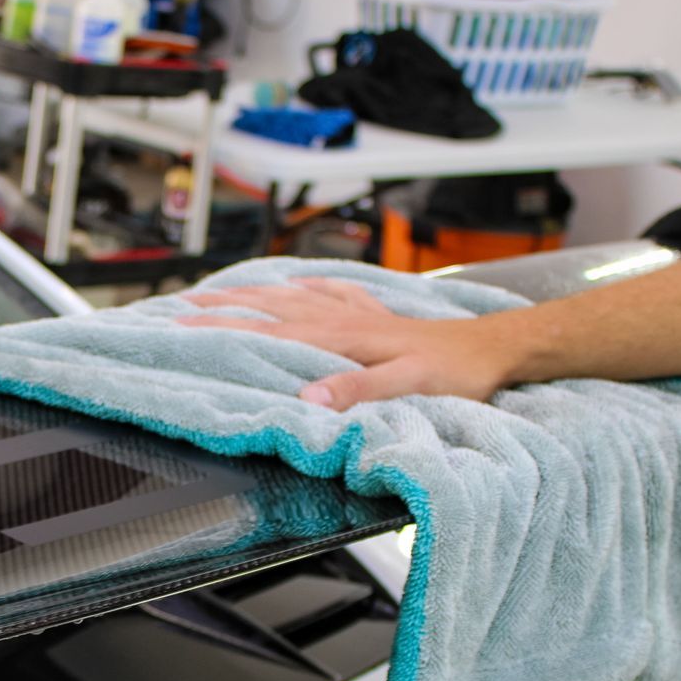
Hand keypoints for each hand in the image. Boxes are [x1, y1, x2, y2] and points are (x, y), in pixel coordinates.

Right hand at [176, 276, 522, 407]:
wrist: (496, 348)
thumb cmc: (458, 371)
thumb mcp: (411, 385)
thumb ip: (360, 390)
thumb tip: (310, 399)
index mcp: (344, 337)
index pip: (271, 331)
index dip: (226, 328)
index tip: (185, 325)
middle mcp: (346, 320)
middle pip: (274, 307)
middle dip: (226, 305)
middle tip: (184, 304)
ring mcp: (361, 315)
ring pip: (296, 296)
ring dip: (256, 293)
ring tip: (224, 289)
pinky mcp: (378, 316)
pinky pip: (332, 292)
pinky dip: (308, 285)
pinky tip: (299, 281)